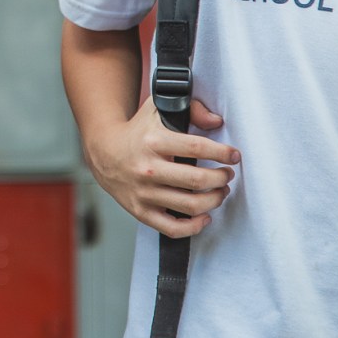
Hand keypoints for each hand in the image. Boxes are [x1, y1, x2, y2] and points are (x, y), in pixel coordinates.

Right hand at [84, 97, 237, 238]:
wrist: (103, 152)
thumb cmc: (137, 132)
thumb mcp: (158, 110)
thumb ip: (191, 109)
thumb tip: (215, 121)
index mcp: (154, 142)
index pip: (197, 148)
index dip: (222, 153)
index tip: (233, 155)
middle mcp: (148, 168)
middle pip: (197, 179)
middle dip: (221, 178)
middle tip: (227, 175)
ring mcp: (144, 193)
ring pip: (190, 205)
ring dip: (214, 200)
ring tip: (220, 192)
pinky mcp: (141, 211)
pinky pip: (172, 228)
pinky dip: (194, 227)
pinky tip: (204, 216)